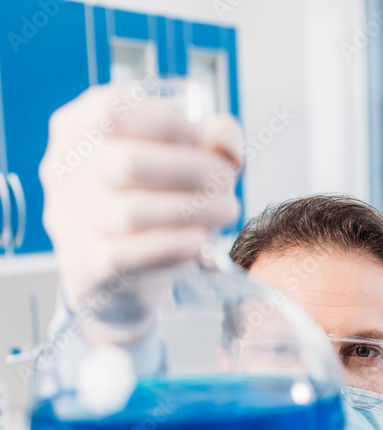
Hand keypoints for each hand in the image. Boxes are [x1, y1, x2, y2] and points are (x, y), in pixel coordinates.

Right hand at [39, 82, 243, 341]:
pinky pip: (129, 254)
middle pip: (127, 162)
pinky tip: (201, 241)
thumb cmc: (150, 202)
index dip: (169, 123)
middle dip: (191, 169)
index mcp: (78, 128)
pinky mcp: (85, 264)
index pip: (113, 110)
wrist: (118, 273)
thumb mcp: (175, 160)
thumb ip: (210, 140)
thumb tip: (226, 141)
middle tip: (225, 182)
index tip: (206, 141)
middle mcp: (64, 171)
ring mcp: (69, 220)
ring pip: (130, 212)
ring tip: (226, 211)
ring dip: (191, 210)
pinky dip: (172, 245)